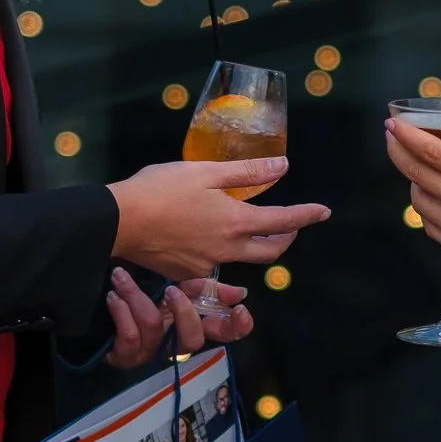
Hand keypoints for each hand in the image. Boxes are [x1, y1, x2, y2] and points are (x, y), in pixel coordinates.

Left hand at [100, 271, 254, 369]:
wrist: (96, 311)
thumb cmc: (139, 297)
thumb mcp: (173, 288)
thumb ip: (205, 289)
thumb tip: (239, 292)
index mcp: (190, 325)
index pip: (225, 333)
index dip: (238, 326)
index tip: (240, 308)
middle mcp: (174, 344)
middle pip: (192, 340)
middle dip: (184, 312)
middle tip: (171, 290)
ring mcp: (150, 353)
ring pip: (155, 328)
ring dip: (137, 298)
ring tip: (121, 278)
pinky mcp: (125, 357)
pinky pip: (129, 336)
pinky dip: (121, 312)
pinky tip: (113, 297)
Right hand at [108, 157, 328, 276]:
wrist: (117, 222)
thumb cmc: (159, 190)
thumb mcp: (205, 172)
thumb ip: (246, 173)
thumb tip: (282, 167)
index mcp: (235, 222)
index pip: (284, 221)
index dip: (307, 216)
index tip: (323, 212)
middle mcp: (227, 250)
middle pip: (269, 252)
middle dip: (285, 239)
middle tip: (290, 227)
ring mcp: (206, 265)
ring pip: (241, 259)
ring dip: (253, 245)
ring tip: (247, 225)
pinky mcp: (186, 274)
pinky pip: (212, 265)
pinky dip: (220, 250)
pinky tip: (206, 235)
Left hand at [384, 118, 440, 295]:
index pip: (432, 151)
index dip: (407, 135)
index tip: (394, 123)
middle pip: (415, 172)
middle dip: (398, 150)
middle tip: (393, 136)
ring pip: (417, 200)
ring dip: (411, 180)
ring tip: (417, 168)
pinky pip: (429, 225)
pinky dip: (424, 208)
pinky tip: (432, 200)